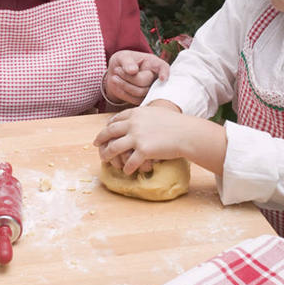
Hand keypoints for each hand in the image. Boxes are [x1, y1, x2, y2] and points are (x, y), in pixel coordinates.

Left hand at [93, 106, 226, 176]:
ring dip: (107, 155)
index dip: (108, 126)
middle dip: (100, 139)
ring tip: (105, 160)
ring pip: (114, 148)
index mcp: (136, 113)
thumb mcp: (155, 113)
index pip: (115, 119)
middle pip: (109, 132)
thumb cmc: (175, 123)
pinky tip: (127, 171)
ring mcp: (137, 137)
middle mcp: (133, 124)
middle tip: (96, 144)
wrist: (187, 133)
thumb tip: (136, 119)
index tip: (105, 131)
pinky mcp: (143, 151)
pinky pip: (129, 162)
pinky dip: (127, 168)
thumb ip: (143, 115)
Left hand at [104, 50, 169, 105]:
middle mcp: (155, 78)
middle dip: (129, 77)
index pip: (163, 68)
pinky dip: (123, 92)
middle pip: (146, 81)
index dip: (164, 73)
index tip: (162, 78)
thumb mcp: (123, 57)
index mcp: (154, 63)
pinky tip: (117, 84)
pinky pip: (134, 100)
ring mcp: (151, 90)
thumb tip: (133, 71)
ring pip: (140, 92)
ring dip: (124, 85)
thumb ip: (127, 62)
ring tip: (115, 77)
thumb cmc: (123, 62)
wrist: (116, 74)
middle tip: (116, 70)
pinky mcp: (144, 99)